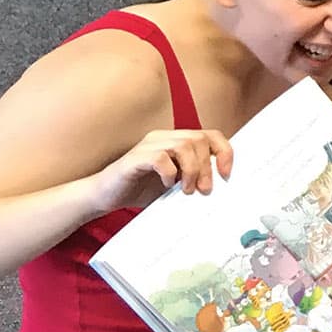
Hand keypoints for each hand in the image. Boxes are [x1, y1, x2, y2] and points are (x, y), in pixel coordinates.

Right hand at [89, 128, 234, 213]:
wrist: (104, 196)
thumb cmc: (141, 189)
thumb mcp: (177, 183)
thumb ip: (196, 178)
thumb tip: (223, 186)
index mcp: (176, 141)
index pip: (210, 135)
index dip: (224, 151)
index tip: (226, 175)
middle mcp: (163, 138)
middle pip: (199, 140)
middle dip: (207, 167)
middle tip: (204, 190)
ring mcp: (148, 146)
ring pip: (183, 145)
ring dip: (191, 170)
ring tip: (186, 189)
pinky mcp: (134, 158)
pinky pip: (160, 157)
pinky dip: (169, 173)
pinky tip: (167, 185)